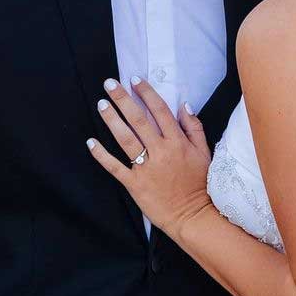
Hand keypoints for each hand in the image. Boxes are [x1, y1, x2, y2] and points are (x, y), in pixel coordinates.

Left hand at [86, 78, 212, 235]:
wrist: (193, 216)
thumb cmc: (200, 184)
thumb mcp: (204, 153)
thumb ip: (194, 128)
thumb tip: (184, 105)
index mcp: (177, 142)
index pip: (160, 110)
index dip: (146, 93)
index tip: (134, 79)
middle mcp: (161, 151)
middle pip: (139, 120)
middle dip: (123, 99)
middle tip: (109, 84)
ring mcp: (146, 168)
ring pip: (126, 139)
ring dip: (112, 120)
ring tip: (101, 104)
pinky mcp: (135, 184)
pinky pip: (115, 167)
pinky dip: (102, 155)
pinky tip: (91, 141)